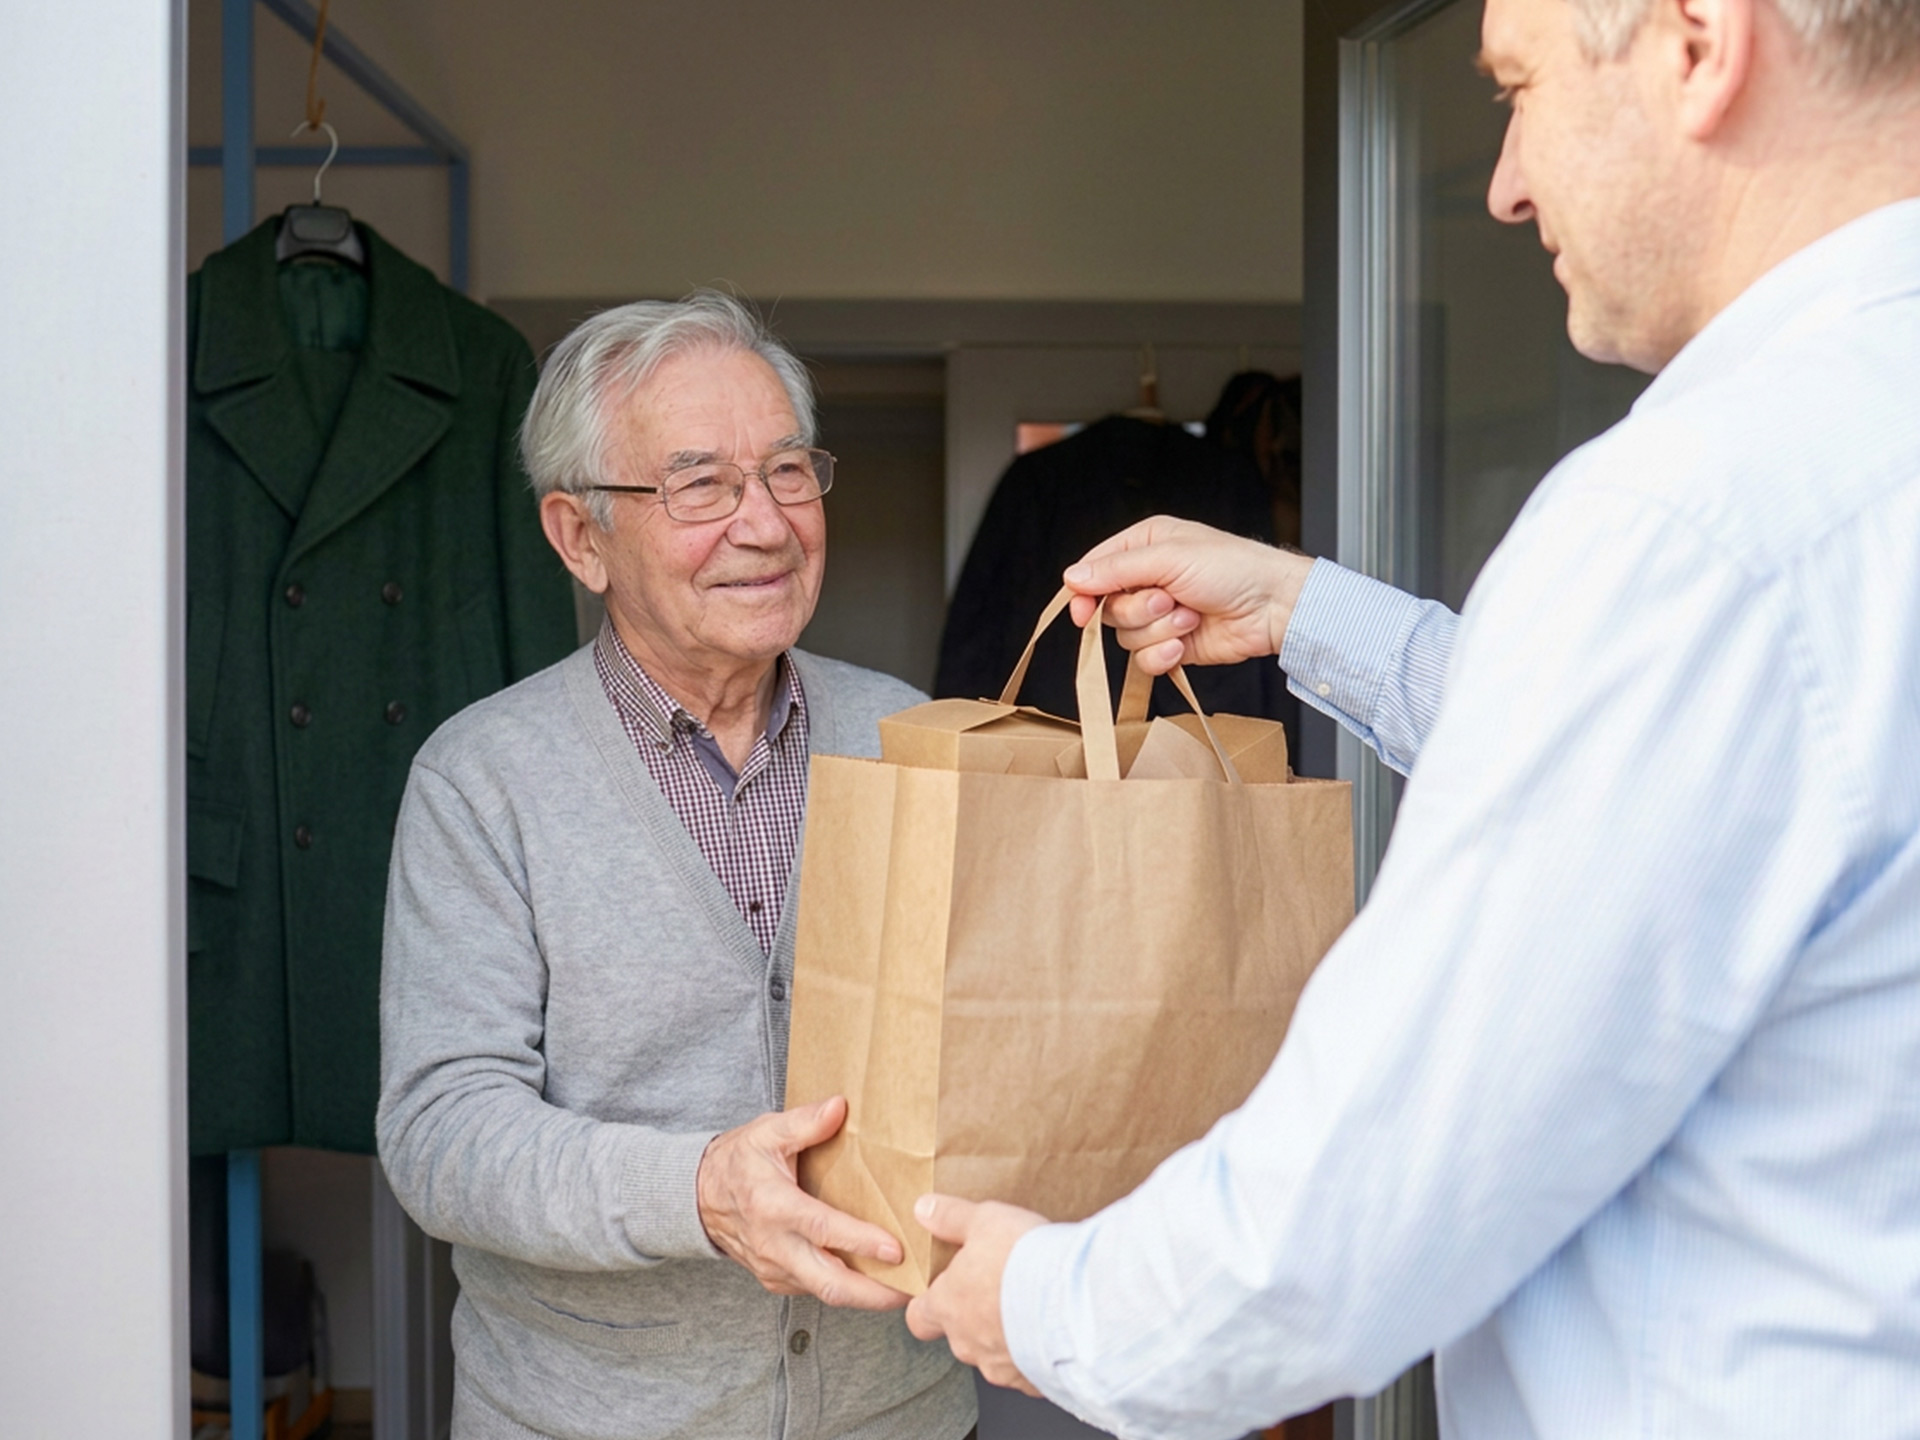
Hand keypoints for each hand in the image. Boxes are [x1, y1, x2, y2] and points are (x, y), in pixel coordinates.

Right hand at [697, 1096, 909, 1310]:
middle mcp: (774, 1245)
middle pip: (830, 1283)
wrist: (699, 1197)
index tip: (895, 1248)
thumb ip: (804, 1122)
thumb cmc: (736, 1162)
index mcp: (773, 1206)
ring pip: (826, 1293)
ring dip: (866, 1296)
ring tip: (905, 1288)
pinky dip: (847, 1289)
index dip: (860, 1241)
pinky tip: (874, 1281)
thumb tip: (839, 1107)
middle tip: (914, 1288)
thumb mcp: (766, 1132)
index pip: (822, 1230)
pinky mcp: (777, 1279)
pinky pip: (815, 1291)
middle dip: (874, 1293)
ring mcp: (774, 1268)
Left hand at [905, 1194, 1046, 1394]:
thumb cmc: (1025, 1260)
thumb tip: (923, 1210)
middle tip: (1000, 1290)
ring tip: (1033, 1308)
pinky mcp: (1032, 1382)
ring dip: (1008, 1335)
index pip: (919, 1317)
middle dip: (976, 1316)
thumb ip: (951, 1217)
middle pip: (959, 1335)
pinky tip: (1054, 1331)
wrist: (1076, 1303)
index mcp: (948, 1306)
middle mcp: (968, 1343)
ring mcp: (1000, 1366)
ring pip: (994, 1354)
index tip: (942, 1290)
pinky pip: (1028, 1370)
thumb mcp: (985, 1220)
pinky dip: (1037, 1354)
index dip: (926, 1305)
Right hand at [1062, 516, 1314, 674]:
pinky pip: (1145, 660)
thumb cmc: (1232, 568)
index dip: (1084, 592)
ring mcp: (1160, 615)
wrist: (1273, 607)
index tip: (1082, 612)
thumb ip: (1117, 569)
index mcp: (1144, 546)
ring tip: (1191, 616)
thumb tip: (1071, 578)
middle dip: (1138, 610)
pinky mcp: (1172, 645)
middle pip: (1108, 608)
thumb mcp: (1169, 557)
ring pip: (1126, 636)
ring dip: (1158, 630)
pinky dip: (1163, 654)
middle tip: (1169, 601)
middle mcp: (1148, 580)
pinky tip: (1186, 642)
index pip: (1095, 570)